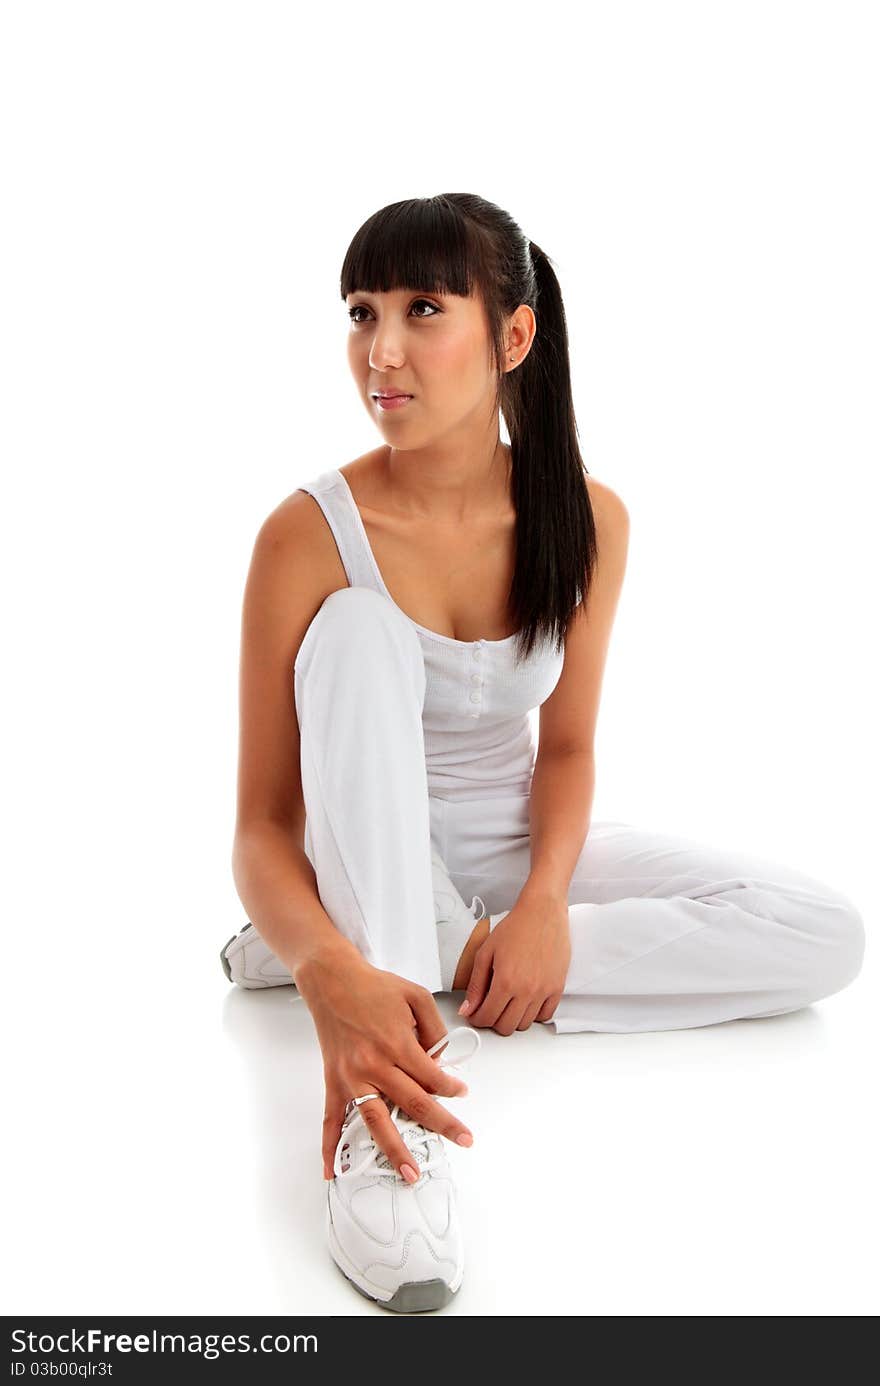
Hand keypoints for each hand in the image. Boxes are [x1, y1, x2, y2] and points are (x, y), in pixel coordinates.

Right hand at [295, 944, 474, 1182]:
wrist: (332, 979)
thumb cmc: (374, 987)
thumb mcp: (417, 996)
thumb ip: (434, 1030)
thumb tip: (440, 1063)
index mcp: (398, 1043)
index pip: (432, 1078)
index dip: (451, 1088)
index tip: (461, 1092)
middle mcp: (374, 1064)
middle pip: (413, 1104)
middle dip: (442, 1125)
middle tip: (463, 1140)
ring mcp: (351, 1077)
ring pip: (376, 1121)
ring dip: (394, 1150)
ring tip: (410, 1173)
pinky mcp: (334, 1081)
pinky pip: (331, 1119)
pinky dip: (329, 1147)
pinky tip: (331, 1171)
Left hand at [458, 889, 570, 1034]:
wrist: (542, 912)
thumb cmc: (515, 927)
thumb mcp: (486, 953)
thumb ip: (475, 985)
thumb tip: (468, 1009)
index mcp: (505, 982)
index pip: (487, 1017)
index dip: (477, 1019)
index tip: (475, 1014)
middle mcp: (526, 990)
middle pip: (506, 1027)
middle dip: (493, 1021)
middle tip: (490, 1008)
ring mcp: (544, 991)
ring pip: (525, 1024)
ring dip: (513, 1019)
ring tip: (507, 1003)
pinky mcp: (558, 987)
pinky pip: (545, 1015)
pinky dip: (533, 1015)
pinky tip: (526, 1002)